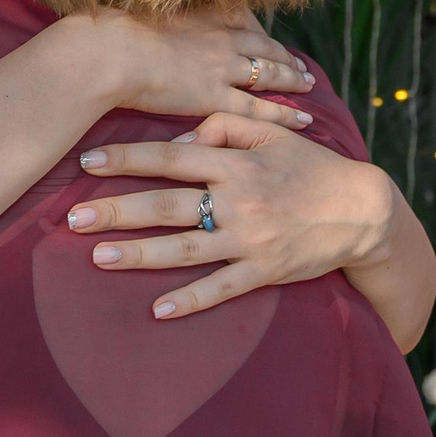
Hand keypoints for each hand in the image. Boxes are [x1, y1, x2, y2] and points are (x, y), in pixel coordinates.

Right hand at [58, 10, 317, 129]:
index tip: (267, 35)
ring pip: (268, 73)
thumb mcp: (136, 10)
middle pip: (262, 44)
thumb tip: (141, 15)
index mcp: (200, 12)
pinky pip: (260, 107)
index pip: (241, 18)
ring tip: (308, 83)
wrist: (107, 52)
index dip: (258, 29)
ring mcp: (221, 66)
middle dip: (283, 54)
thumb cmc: (110, 31)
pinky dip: (285, 113)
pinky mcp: (216, 96)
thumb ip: (152, 15)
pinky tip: (305, 118)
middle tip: (300, 64)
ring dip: (292, 78)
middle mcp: (219, 36)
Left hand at [64, 112, 403, 320]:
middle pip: (167, 206)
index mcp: (238, 163)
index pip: (172, 157)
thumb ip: (229, 125)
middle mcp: (239, 201)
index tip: (88, 162)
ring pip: (184, 249)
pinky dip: (190, 301)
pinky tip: (158, 311)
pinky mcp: (265, 272)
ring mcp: (250, 240)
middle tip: (73, 218)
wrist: (362, 211)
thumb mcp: (275, 134)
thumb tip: (186, 132)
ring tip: (98, 258)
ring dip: (138, 254)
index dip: (128, 159)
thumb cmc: (312, 168)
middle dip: (117, 211)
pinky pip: (221, 289)